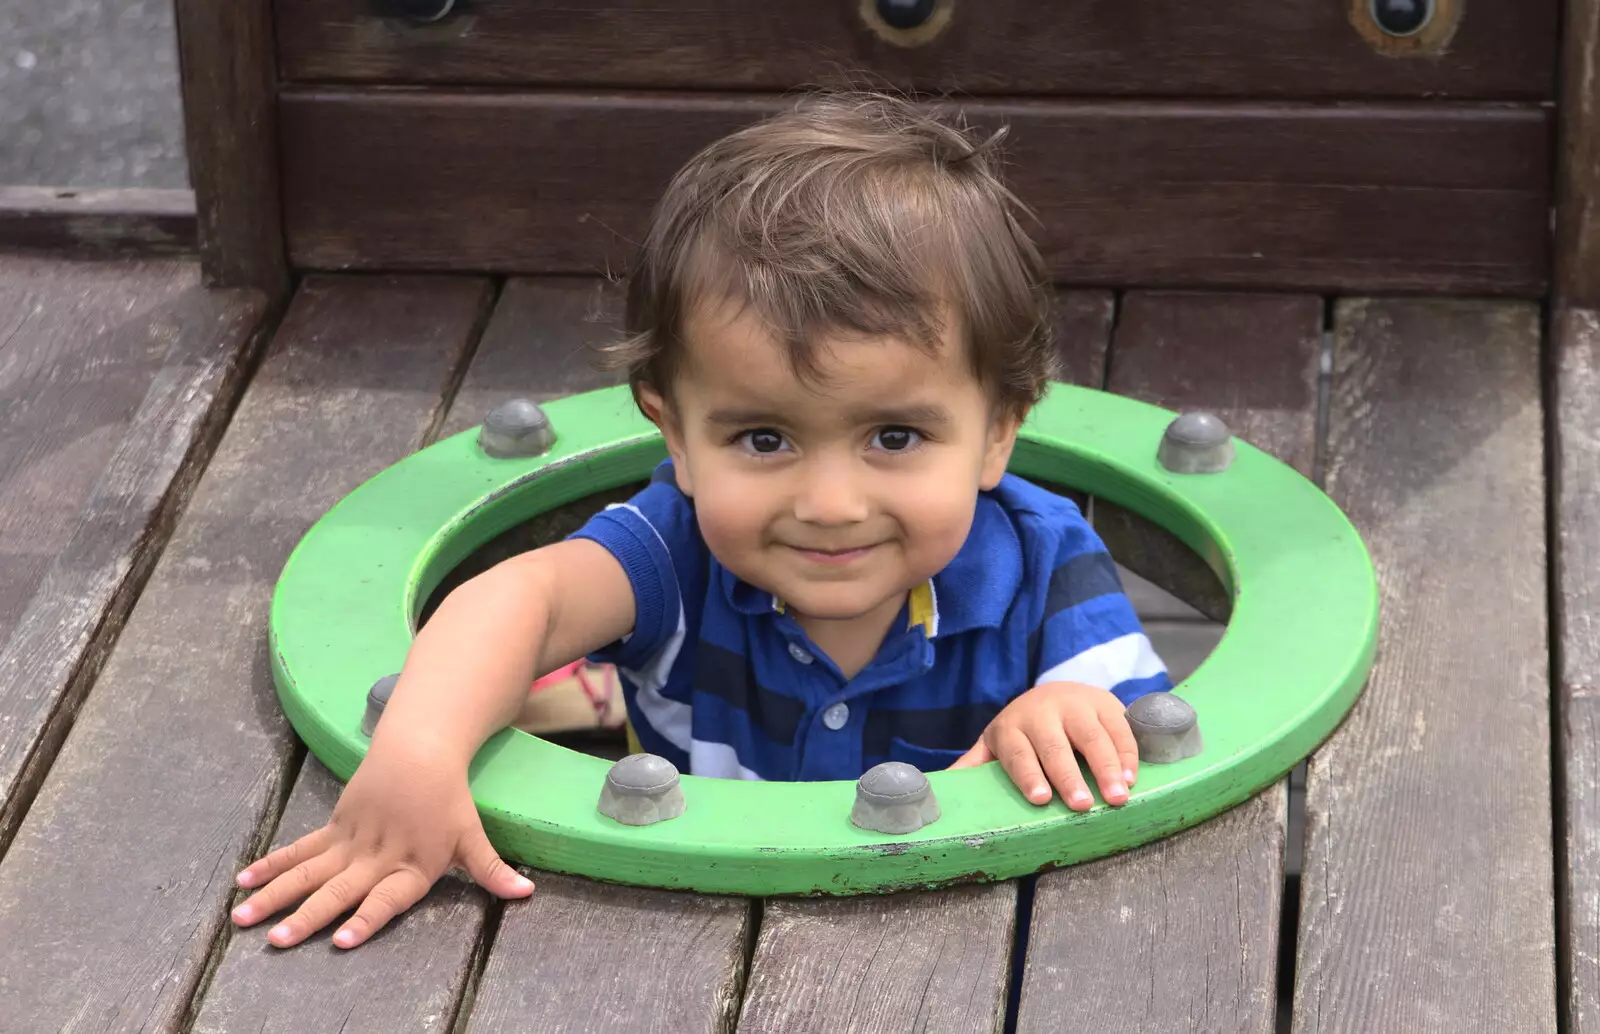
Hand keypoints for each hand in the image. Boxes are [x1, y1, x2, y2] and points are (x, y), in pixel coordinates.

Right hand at [230, 737, 533, 948]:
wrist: (421, 750)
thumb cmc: (449, 800)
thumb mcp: (472, 837)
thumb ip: (492, 872)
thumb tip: (526, 894)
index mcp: (412, 866)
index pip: (387, 899)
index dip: (366, 920)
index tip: (341, 940)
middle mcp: (378, 857)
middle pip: (339, 891)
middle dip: (308, 916)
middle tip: (279, 940)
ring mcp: (352, 841)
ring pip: (309, 872)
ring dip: (275, 895)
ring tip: (243, 919)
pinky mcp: (335, 826)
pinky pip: (301, 849)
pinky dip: (273, 864)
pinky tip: (245, 881)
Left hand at [950, 682, 1137, 810]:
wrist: (1056, 693)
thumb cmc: (1024, 732)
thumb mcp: (997, 745)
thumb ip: (974, 766)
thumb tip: (942, 791)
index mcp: (1012, 726)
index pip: (1019, 753)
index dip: (1029, 775)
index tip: (1040, 799)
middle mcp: (1043, 711)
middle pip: (1056, 746)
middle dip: (1068, 776)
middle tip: (1081, 805)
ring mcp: (1077, 704)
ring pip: (1092, 736)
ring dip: (1107, 767)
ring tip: (1116, 796)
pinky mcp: (1106, 702)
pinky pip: (1119, 728)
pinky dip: (1127, 754)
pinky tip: (1131, 777)